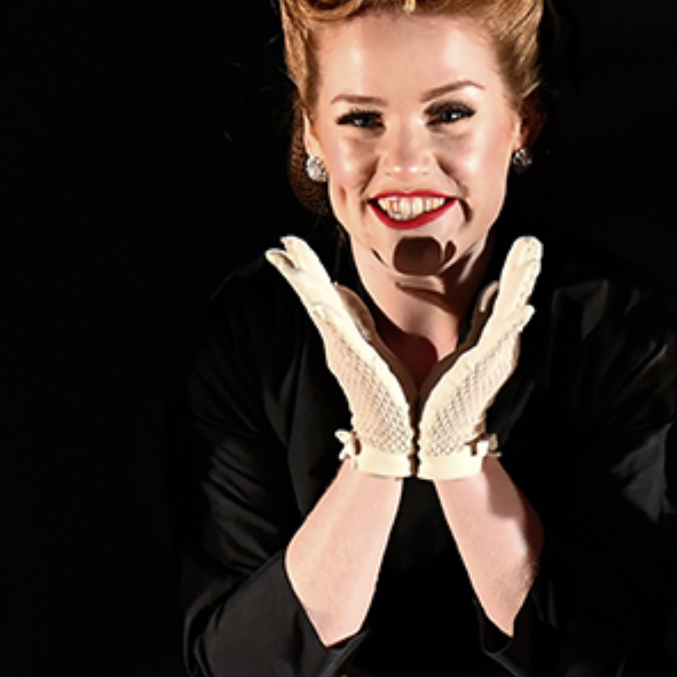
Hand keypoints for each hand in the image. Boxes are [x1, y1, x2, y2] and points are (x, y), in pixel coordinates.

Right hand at [267, 236, 416, 476]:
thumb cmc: (391, 394)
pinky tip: (320, 305)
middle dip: (298, 269)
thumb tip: (341, 290)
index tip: (290, 243)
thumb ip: (356, 318)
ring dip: (306, 286)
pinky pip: (339, 338)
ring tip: (289, 261)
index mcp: (344, 335)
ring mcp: (344, 354)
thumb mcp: (373, 345)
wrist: (395, 434)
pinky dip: (329, 321)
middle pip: (314, 297)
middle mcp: (338, 342)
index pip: (321, 294)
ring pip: (320, 311)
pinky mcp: (357, 366)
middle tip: (281, 242)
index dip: (306, 268)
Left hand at [416, 235, 541, 480]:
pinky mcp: (481, 370)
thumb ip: (479, 322)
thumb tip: (489, 291)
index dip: (516, 274)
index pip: (506, 301)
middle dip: (524, 272)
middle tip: (532, 243)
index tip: (524, 247)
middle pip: (515, 302)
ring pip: (511, 314)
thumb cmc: (445, 399)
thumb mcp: (464, 350)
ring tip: (530, 258)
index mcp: (491, 342)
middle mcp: (497, 349)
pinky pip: (498, 340)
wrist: (438, 441)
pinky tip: (521, 304)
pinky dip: (509, 320)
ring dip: (520, 286)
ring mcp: (492, 360)